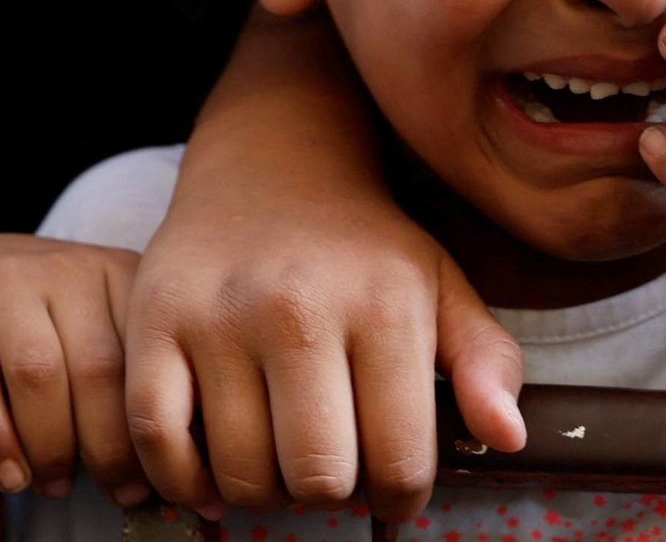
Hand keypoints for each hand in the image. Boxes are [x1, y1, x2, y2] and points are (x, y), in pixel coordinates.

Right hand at [0, 234, 144, 502]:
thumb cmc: (53, 310)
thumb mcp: (105, 315)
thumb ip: (136, 365)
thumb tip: (175, 447)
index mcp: (123, 274)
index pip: (150, 353)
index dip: (156, 421)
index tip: (158, 473)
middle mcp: (72, 269)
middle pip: (99, 367)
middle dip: (109, 444)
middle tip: (115, 491)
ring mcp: (10, 282)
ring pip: (39, 374)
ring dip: (52, 445)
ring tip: (56, 486)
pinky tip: (11, 474)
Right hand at [125, 173, 525, 522]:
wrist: (275, 167)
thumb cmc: (368, 246)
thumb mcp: (443, 287)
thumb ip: (487, 361)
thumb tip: (509, 437)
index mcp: (384, 306)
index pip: (398, 460)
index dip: (400, 498)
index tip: (393, 487)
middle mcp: (299, 309)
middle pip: (317, 478)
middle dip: (333, 493)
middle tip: (335, 464)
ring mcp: (220, 316)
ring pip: (240, 472)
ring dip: (266, 488)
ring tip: (284, 452)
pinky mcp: (156, 322)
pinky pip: (158, 443)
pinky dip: (187, 478)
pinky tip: (219, 466)